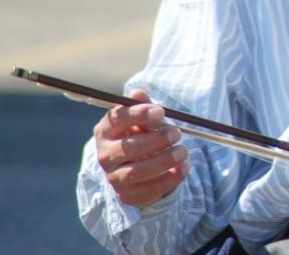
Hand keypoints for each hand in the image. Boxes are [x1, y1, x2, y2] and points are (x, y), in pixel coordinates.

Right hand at [93, 90, 188, 207]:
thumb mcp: (142, 119)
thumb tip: (137, 93)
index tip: (161, 111)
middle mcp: (105, 156)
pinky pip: (148, 191)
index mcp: (106, 131)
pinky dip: (169, 180)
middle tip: (177, 133)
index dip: (138, 114)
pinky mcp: (128, 195)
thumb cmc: (140, 135)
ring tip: (183, 151)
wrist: (139, 165)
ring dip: (163, 161)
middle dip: (155, 140)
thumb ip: (142, 107)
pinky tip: (183, 168)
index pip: (116, 120)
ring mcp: (115, 178)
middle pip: (127, 149)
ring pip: (137, 172)